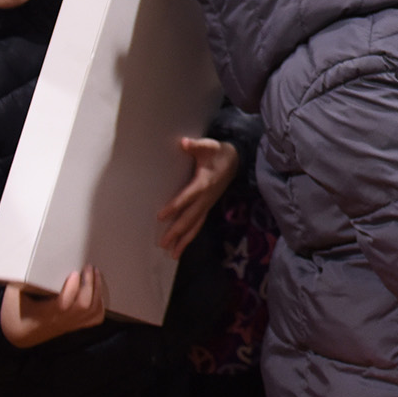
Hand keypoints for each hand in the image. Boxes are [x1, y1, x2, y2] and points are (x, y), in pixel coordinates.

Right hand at [0, 266, 106, 346]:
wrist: (19, 334)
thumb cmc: (15, 311)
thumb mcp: (13, 296)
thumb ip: (18, 280)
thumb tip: (22, 259)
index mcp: (44, 313)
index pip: (63, 304)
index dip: (71, 288)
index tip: (74, 272)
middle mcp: (60, 320)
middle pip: (83, 306)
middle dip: (89, 284)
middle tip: (87, 267)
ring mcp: (70, 324)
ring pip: (92, 311)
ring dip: (97, 290)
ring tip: (94, 273)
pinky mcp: (75, 325)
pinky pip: (94, 318)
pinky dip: (100, 304)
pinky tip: (97, 291)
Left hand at [157, 137, 239, 258]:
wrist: (237, 161)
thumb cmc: (218, 153)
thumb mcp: (208, 146)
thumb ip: (195, 145)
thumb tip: (183, 142)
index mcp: (204, 183)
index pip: (188, 197)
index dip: (175, 206)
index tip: (161, 216)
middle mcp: (206, 198)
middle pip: (190, 217)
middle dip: (177, 231)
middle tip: (162, 243)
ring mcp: (207, 204)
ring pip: (195, 225)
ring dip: (184, 240)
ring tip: (172, 254)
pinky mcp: (207, 207)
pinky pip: (199, 224)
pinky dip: (190, 237)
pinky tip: (180, 248)